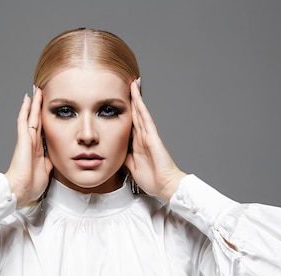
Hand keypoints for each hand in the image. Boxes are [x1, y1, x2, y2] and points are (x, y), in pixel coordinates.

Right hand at [5, 87, 52, 207]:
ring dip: (34, 104)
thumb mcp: (48, 170)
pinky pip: (23, 120)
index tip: (51, 111)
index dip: (48, 120)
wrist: (21, 190)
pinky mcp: (22, 139)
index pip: (44, 131)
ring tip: (37, 90)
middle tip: (43, 94)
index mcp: (38, 150)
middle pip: (37, 120)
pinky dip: (25, 109)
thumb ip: (52, 160)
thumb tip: (60, 154)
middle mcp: (32, 143)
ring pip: (31, 117)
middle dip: (40, 108)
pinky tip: (28, 98)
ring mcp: (27, 140)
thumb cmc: (32, 185)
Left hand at [125, 79, 186, 200]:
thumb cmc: (153, 179)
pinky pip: (146, 119)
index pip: (129, 124)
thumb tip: (114, 151)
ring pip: (140, 113)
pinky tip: (137, 97)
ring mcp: (149, 136)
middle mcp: (143, 137)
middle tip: (126, 85)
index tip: (119, 102)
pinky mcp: (153, 137)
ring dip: (136, 98)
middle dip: (131, 100)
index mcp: (138, 144)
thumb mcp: (131, 167)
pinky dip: (141, 108)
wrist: (165, 186)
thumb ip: (124, 157)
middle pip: (135, 114)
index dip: (125, 112)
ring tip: (132, 84)